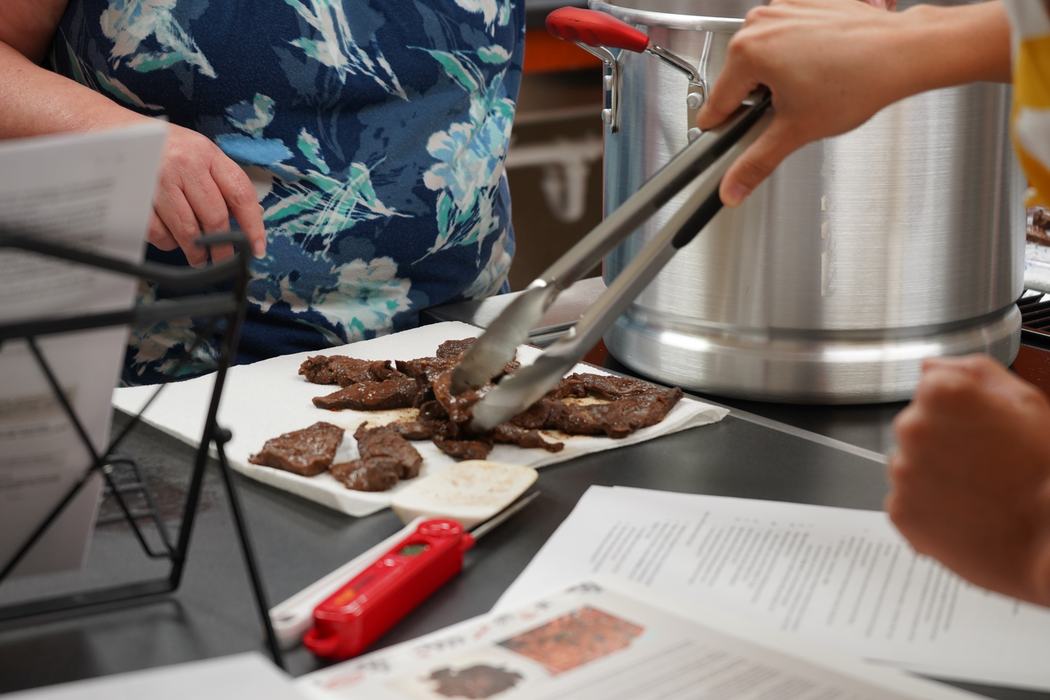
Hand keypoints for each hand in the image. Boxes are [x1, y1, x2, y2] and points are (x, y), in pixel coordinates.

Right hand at [148, 122, 265, 264]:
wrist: (110, 131)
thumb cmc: (162, 146)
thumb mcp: (197, 152)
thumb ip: (221, 180)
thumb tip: (250, 216)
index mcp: (206, 153)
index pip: (240, 193)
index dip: (253, 225)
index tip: (256, 248)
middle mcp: (184, 164)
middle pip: (214, 217)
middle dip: (223, 247)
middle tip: (224, 260)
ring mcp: (158, 180)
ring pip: (188, 231)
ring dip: (197, 252)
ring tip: (199, 258)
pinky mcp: (134, 196)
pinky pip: (159, 233)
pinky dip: (168, 243)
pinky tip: (170, 239)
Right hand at [696, 0, 907, 206]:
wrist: (903, 52)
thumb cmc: (859, 81)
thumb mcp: (795, 131)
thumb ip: (755, 164)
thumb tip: (731, 188)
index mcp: (748, 51)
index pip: (717, 102)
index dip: (726, 128)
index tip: (736, 135)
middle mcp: (761, 22)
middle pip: (739, 78)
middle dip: (757, 100)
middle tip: (791, 110)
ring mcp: (783, 8)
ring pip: (762, 57)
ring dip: (776, 77)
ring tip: (810, 87)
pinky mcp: (804, 4)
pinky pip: (785, 37)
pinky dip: (795, 54)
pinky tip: (819, 68)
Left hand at [888, 355, 1049, 606]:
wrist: (1049, 539)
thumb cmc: (1045, 470)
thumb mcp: (1026, 402)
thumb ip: (972, 372)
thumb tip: (931, 366)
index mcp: (941, 394)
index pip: (931, 388)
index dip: (960, 410)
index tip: (980, 428)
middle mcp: (912, 427)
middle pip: (916, 426)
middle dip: (942, 441)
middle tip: (983, 465)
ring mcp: (902, 471)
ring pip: (909, 464)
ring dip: (931, 474)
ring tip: (975, 492)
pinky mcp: (900, 511)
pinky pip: (905, 501)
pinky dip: (925, 507)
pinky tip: (961, 512)